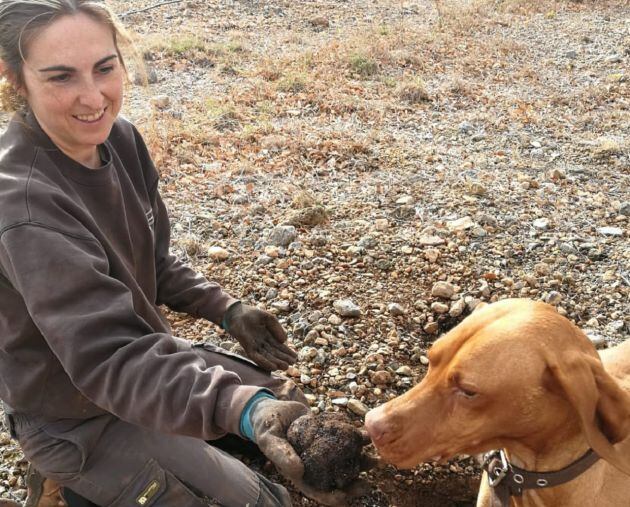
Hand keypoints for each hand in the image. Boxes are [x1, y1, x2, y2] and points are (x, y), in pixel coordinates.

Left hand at [222, 302, 296, 370]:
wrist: (236, 312)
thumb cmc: (251, 314)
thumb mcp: (269, 318)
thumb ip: (277, 328)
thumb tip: (285, 340)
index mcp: (268, 336)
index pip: (279, 346)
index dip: (287, 352)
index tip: (295, 357)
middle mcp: (262, 343)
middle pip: (274, 353)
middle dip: (283, 359)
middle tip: (293, 364)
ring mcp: (255, 346)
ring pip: (267, 357)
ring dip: (276, 362)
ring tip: (285, 367)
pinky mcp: (247, 347)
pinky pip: (257, 357)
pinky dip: (264, 362)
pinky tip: (272, 367)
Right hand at [250, 399, 371, 505]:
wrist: (271, 408)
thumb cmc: (266, 426)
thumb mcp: (269, 439)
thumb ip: (281, 454)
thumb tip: (298, 471)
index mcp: (300, 473)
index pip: (319, 492)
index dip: (334, 497)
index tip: (348, 496)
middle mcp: (314, 465)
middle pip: (338, 479)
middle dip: (356, 481)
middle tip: (371, 477)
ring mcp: (322, 451)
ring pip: (345, 460)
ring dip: (361, 460)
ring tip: (376, 456)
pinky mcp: (327, 435)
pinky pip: (343, 439)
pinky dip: (355, 438)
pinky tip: (365, 434)